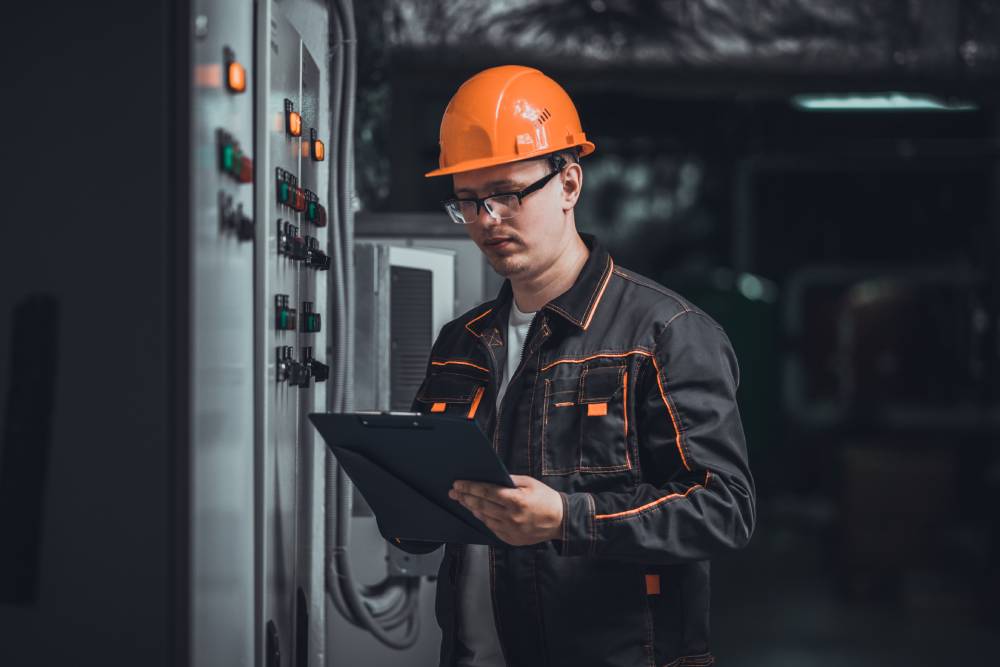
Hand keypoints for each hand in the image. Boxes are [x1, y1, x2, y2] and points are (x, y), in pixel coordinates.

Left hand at [448, 475, 563, 545]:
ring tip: (463, 501)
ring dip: (471, 508)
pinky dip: (483, 519)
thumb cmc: (546, 499)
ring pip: (484, 518)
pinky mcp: (511, 539)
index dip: (470, 487)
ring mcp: (510, 530)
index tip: (458, 484)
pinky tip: (477, 512)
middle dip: (465, 497)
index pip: (486, 492)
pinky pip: (492, 528)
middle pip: (481, 505)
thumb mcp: (529, 483)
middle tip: (453, 492)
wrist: (560, 521)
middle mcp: (511, 517)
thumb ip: (509, 480)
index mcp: (516, 500)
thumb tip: (491, 478)